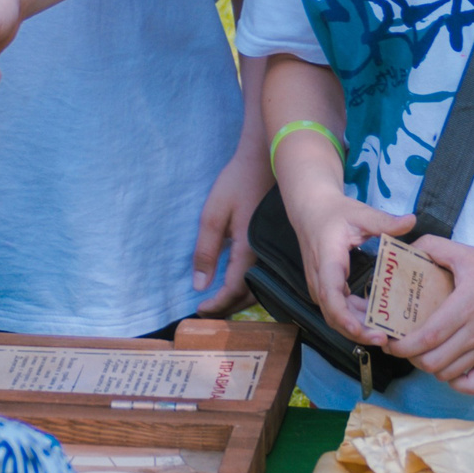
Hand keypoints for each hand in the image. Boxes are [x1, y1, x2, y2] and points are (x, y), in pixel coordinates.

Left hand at [192, 144, 269, 312]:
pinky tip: (237, 284)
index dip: (217, 305)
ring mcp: (272, 250)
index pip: (234, 290)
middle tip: (207, 312)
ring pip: (259, 287)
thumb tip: (199, 285)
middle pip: (249, 295)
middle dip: (228, 308)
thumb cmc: (237, 183)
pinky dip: (250, 287)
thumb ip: (206, 251)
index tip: (200, 310)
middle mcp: (265, 256)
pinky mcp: (274, 244)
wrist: (264, 161)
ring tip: (220, 303)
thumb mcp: (212, 215)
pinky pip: (264, 275)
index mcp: (249, 251)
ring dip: (239, 299)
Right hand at [280, 172, 414, 342]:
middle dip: (357, 331)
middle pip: (333, 314)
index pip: (330, 294)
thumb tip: (413, 220)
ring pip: (335, 316)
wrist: (311, 211)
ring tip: (385, 337)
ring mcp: (320, 286)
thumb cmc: (336, 212)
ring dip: (357, 328)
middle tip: (385, 339)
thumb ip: (386, 221)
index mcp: (327, 259)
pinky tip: (377, 322)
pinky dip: (355, 319)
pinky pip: (338, 310)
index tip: (361, 329)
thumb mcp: (361, 213)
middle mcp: (319, 278)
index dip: (344, 316)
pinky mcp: (325, 289)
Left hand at [386, 235, 473, 395]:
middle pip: (432, 361)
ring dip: (428, 367)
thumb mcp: (464, 252)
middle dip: (410, 357)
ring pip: (447, 374)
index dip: (402, 345)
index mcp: (464, 307)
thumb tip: (405, 247)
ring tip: (422, 352)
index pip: (427, 337)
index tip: (389, 340)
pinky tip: (448, 367)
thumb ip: (432, 246)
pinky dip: (454, 382)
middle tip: (402, 345)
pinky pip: (472, 385)